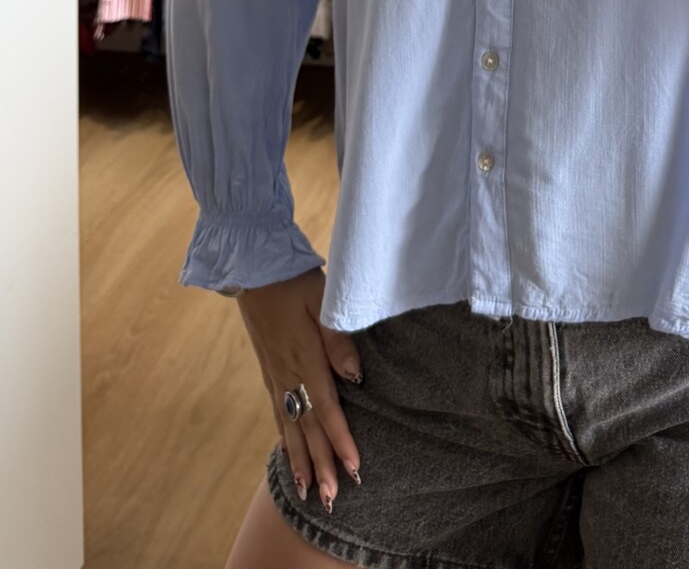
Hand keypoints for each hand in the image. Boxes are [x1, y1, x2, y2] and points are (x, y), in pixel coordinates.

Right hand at [238, 267, 363, 514]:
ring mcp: (275, 376)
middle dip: (322, 463)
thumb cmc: (294, 281)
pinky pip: (279, 413)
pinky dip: (285, 438)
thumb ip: (338, 338)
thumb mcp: (322, 300)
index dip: (341, 439)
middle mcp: (288, 374)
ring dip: (302, 459)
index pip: (328, 407)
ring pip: (291, 426)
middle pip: (308, 426)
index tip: (355, 466)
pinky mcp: (270, 372)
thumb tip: (355, 376)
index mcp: (304, 358)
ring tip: (310, 491)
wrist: (255, 269)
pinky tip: (289, 454)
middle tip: (334, 496)